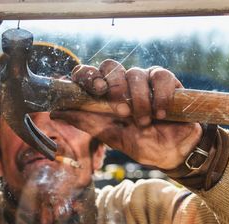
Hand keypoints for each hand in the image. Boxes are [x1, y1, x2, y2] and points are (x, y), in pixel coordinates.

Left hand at [51, 60, 201, 169]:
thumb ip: (87, 123)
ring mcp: (142, 80)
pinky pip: (159, 75)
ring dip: (140, 101)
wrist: (173, 152)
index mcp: (104, 97)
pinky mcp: (164, 80)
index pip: (88, 74)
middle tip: (123, 111)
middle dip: (115, 87)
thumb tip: (55, 113)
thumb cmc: (142, 144)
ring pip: (135, 73)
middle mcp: (121, 85)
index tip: (96, 89)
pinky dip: (160, 96)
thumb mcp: (112, 137)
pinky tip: (161, 113)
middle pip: (110, 66)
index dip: (87, 76)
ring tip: (145, 122)